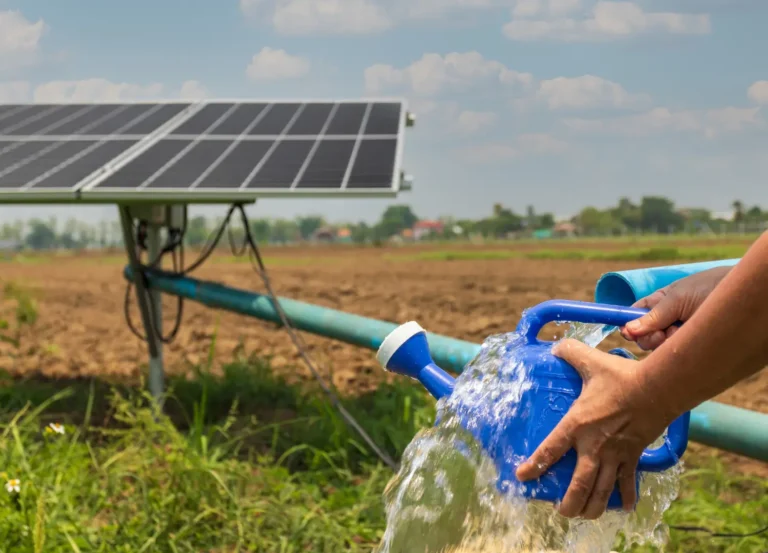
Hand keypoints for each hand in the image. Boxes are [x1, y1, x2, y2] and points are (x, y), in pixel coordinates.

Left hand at [514, 339, 673, 519]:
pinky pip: (628, 481)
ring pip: (602, 490)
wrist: (657, 389)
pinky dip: (627, 496)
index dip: (534, 466)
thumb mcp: (591, 361)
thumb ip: (570, 352)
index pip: (550, 450)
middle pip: (579, 485)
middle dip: (568, 503)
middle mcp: (594, 446)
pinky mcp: (634, 456)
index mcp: (577, 424)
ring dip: (593, 506)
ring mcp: (615, 454)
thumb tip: (555, 347)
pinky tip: (624, 508)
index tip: (522, 477)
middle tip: (561, 511)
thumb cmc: (621, 377)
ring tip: (584, 515)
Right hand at [620, 266, 730, 349]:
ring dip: (664, 343)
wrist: (743, 294)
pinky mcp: (691, 347)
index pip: (635, 315)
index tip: (627, 332)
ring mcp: (679, 335)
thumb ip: (652, 316)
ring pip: (657, 348)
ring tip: (681, 332)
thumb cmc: (710, 288)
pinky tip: (688, 341)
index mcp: (660, 303)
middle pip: (643, 336)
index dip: (629, 324)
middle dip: (648, 337)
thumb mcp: (677, 298)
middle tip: (662, 333)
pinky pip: (674, 355)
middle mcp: (667, 320)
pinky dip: (677, 349)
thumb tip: (626, 330)